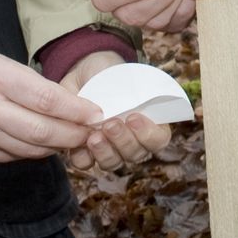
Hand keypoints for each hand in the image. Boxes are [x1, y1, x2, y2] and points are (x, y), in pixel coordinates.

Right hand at [0, 52, 100, 162]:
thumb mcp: (0, 63)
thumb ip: (33, 84)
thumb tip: (75, 106)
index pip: (45, 99)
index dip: (76, 110)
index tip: (96, 113)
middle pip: (41, 131)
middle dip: (74, 134)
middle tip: (93, 132)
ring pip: (32, 149)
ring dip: (59, 147)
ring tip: (77, 138)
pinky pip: (17, 156)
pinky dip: (38, 152)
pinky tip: (50, 144)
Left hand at [55, 48, 171, 171]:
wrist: (83, 75)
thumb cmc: (110, 76)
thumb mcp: (122, 76)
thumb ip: (129, 92)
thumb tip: (126, 103)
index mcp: (149, 124)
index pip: (159, 139)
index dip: (149, 134)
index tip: (133, 117)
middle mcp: (132, 142)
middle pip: (135, 154)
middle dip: (123, 141)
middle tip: (110, 124)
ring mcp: (110, 149)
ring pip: (112, 162)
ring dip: (105, 152)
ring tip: (94, 136)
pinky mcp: (85, 151)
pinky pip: (85, 162)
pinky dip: (83, 155)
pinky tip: (79, 142)